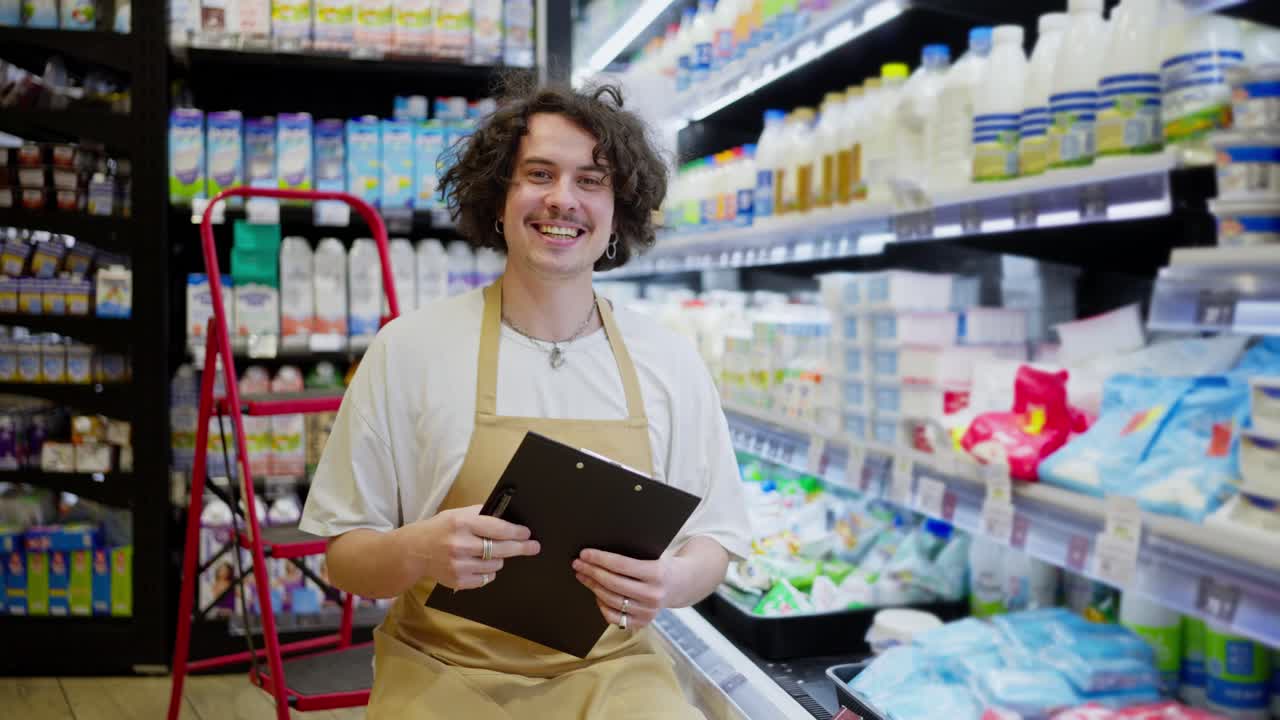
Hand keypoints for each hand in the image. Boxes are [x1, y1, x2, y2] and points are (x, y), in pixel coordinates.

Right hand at [395, 504, 539, 590]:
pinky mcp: (457, 581)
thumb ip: (481, 515)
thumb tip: (508, 518)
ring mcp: (458, 565)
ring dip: (499, 559)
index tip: (527, 533)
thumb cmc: (439, 529)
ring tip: (490, 552)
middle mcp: (460, 544)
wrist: (413, 551)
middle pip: (500, 549)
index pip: (497, 528)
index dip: (516, 532)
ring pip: (495, 565)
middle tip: (533, 547)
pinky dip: (487, 571)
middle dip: (520, 547)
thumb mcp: (457, 514)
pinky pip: (485, 578)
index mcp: (462, 523)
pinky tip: (479, 564)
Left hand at [573, 549, 674, 631]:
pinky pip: (613, 617)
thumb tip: (596, 552)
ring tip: (582, 575)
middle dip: (592, 571)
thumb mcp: (654, 553)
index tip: (584, 553)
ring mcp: (648, 612)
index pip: (621, 564)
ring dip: (593, 586)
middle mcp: (654, 595)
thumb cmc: (661, 563)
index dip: (600, 558)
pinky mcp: (642, 623)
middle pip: (613, 583)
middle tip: (577, 563)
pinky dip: (601, 605)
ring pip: (611, 600)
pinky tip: (596, 593)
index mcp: (658, 573)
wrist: (681, 584)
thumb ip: (631, 554)